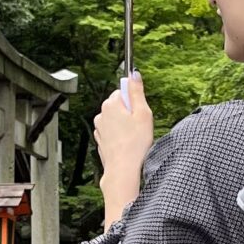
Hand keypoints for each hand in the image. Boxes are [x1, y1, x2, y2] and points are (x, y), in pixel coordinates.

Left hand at [94, 72, 153, 225]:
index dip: (135, 101)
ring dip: (125, 125)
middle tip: (139, 126)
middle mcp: (101, 114)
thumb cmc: (135, 143)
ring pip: (116, 119)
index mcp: (111, 104)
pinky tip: (127, 144)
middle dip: (129, 112)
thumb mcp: (143, 113)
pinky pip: (112, 131)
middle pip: (119, 104)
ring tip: (134, 138)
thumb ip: (137, 91)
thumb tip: (134, 73)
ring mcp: (99, 127)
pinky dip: (119, 135)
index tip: (140, 112)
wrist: (123, 169)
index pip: (123, 91)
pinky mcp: (100, 139)